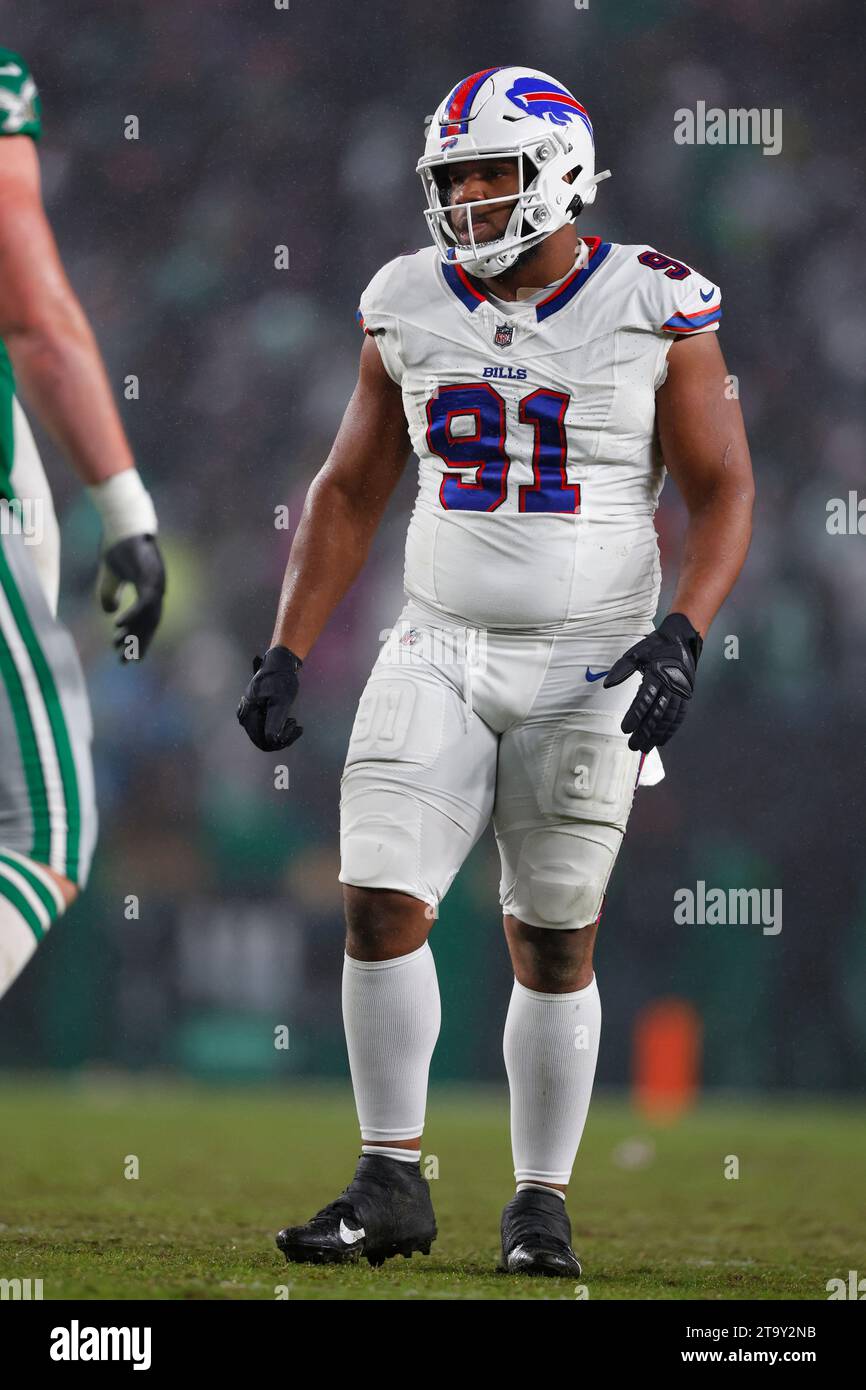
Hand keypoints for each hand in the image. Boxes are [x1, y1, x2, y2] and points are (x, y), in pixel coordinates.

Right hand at [99, 534, 165, 661]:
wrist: (121, 524)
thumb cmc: (118, 547)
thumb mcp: (111, 576)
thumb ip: (110, 594)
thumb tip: (110, 612)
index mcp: (151, 589)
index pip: (148, 621)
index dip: (141, 640)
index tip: (132, 657)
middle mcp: (157, 588)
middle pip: (150, 623)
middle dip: (137, 643)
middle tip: (125, 661)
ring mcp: (156, 582)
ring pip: (148, 616)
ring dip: (133, 633)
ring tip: (118, 646)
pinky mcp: (149, 575)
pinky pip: (143, 601)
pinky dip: (132, 614)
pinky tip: (118, 625)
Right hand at [237, 645, 303, 750]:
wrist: (280, 663)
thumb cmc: (280, 678)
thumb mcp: (281, 700)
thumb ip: (275, 721)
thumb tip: (271, 740)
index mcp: (247, 713)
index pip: (261, 739)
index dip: (278, 740)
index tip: (293, 727)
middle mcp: (246, 716)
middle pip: (263, 740)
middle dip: (281, 738)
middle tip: (295, 725)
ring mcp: (251, 715)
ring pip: (266, 736)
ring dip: (282, 734)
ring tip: (294, 723)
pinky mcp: (258, 713)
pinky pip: (267, 728)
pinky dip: (280, 729)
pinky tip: (291, 721)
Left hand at [603, 612, 701, 752]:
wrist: (683, 638)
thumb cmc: (657, 645)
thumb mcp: (636, 653)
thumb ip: (622, 670)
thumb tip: (607, 685)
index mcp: (657, 674)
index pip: (644, 699)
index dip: (635, 716)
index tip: (624, 729)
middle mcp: (671, 685)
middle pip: (657, 713)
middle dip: (644, 732)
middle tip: (633, 745)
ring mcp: (680, 692)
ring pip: (668, 718)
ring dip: (657, 735)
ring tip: (646, 747)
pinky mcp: (686, 695)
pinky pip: (679, 716)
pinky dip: (671, 730)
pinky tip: (662, 740)